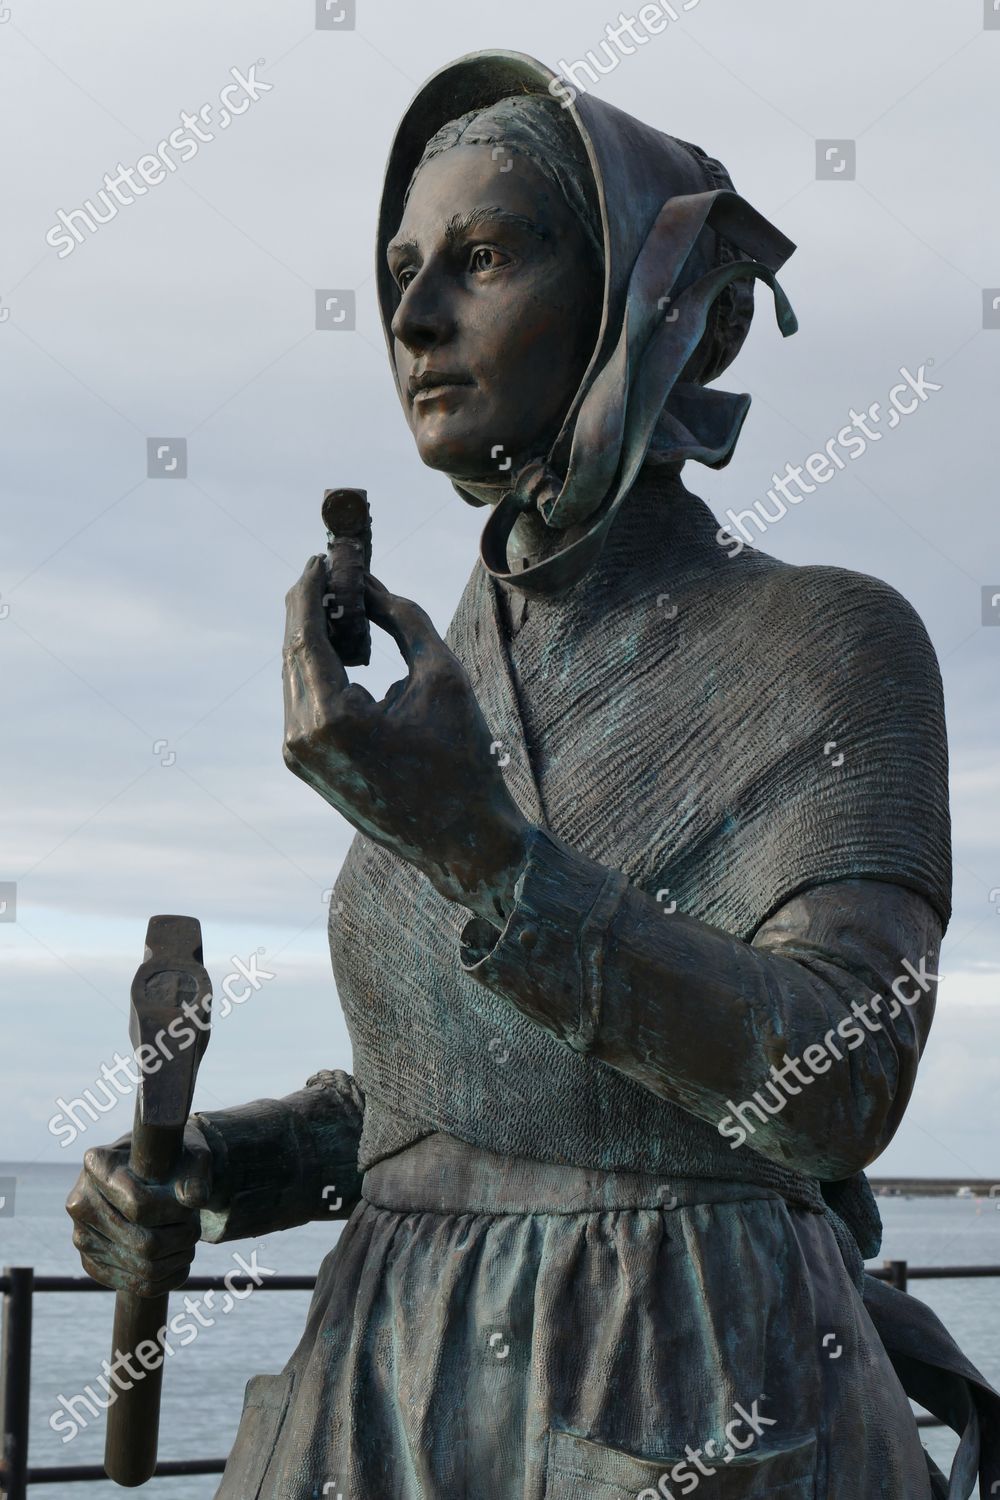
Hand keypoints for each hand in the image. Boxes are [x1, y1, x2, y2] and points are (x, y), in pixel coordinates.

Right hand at [65, 1124, 212, 1297]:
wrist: (150, 1175)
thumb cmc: (172, 1162)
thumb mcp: (189, 1158)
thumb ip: (194, 1175)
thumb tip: (195, 1197)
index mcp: (97, 1165)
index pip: (140, 1205)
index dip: (175, 1212)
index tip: (192, 1205)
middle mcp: (80, 1202)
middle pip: (143, 1242)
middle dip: (181, 1238)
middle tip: (195, 1227)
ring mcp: (82, 1236)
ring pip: (142, 1268)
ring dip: (177, 1259)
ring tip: (190, 1242)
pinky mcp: (91, 1263)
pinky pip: (134, 1286)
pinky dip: (166, 1279)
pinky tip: (180, 1263)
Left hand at [282, 557, 529, 922]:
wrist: (460, 841)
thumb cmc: (461, 758)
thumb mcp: (441, 675)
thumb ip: (401, 618)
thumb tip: (367, 583)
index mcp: (331, 718)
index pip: (305, 634)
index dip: (310, 589)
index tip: (320, 556)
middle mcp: (302, 738)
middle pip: (293, 652)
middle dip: (309, 607)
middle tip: (330, 570)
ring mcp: (299, 755)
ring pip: (295, 675)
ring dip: (313, 635)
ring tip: (344, 602)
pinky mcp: (307, 765)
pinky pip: (303, 700)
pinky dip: (318, 667)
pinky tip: (343, 645)